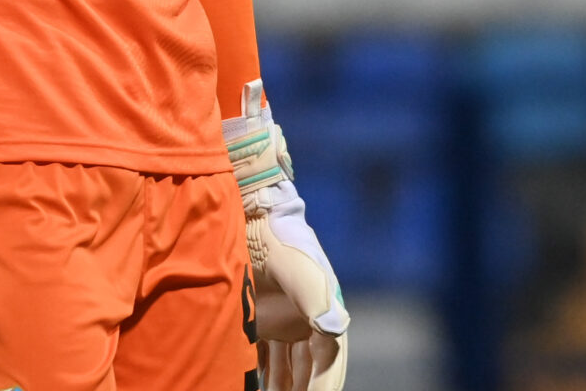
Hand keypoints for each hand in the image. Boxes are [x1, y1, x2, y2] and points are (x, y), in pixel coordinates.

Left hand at [225, 81, 346, 390]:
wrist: (250, 212)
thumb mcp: (298, 268)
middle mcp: (307, 324)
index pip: (328, 364)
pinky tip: (258, 390)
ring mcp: (283, 324)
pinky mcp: (259, 321)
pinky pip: (264, 360)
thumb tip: (336, 327)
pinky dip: (264, 378)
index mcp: (324, 314)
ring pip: (288, 371)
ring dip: (285, 388)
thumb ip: (315, 299)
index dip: (325, 388)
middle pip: (309, 374)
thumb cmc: (278, 238)